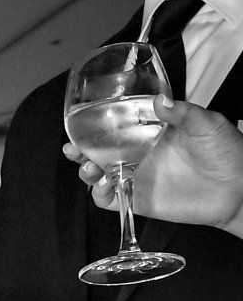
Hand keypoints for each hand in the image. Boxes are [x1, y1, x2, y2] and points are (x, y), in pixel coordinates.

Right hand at [66, 96, 242, 230]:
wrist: (239, 188)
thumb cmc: (227, 152)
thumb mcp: (206, 123)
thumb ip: (181, 113)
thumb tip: (159, 101)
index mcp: (151, 132)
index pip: (114, 126)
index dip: (94, 124)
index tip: (81, 120)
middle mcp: (139, 154)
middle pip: (98, 151)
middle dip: (80, 150)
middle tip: (73, 148)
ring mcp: (138, 176)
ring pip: (100, 175)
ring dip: (86, 172)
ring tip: (89, 168)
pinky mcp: (140, 199)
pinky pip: (111, 199)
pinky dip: (100, 194)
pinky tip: (103, 186)